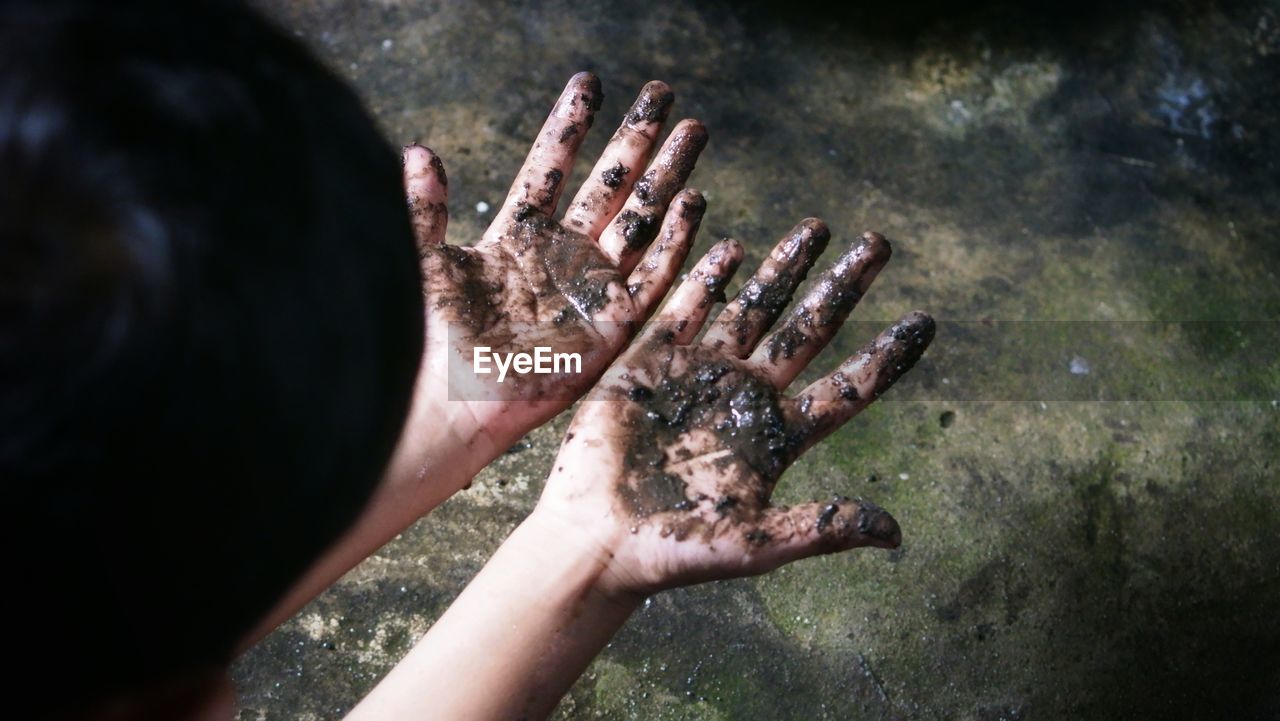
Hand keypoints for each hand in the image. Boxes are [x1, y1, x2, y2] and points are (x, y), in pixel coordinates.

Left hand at [397, 73, 708, 475]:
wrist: (447, 403)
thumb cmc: (428, 340)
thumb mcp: (423, 262)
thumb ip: (424, 209)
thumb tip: (420, 151)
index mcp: (517, 239)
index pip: (551, 168)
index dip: (571, 127)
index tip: (590, 83)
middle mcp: (561, 260)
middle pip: (610, 188)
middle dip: (638, 141)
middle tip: (664, 95)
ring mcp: (590, 292)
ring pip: (640, 222)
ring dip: (667, 178)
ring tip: (694, 131)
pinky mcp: (612, 328)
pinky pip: (654, 280)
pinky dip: (676, 244)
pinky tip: (695, 203)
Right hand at [535, 222, 933, 596]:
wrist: (597, 538)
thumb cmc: (678, 551)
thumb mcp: (759, 543)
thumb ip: (823, 527)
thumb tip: (896, 533)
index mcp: (778, 437)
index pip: (847, 387)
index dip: (887, 355)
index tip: (927, 321)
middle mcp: (746, 398)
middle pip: (808, 330)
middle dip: (843, 286)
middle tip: (879, 243)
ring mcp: (700, 374)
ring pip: (754, 307)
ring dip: (784, 268)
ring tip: (818, 228)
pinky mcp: (650, 362)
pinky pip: (685, 307)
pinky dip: (708, 277)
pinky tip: (733, 246)